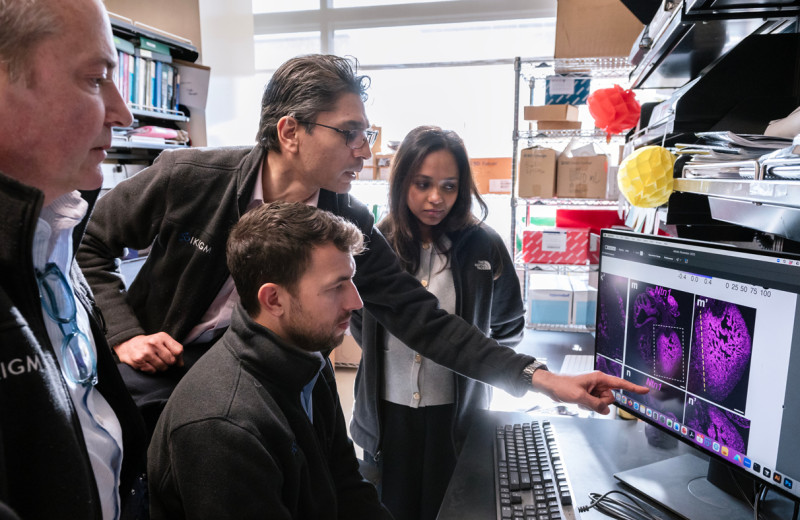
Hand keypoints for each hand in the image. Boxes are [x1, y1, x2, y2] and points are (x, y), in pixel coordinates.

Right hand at [114, 333, 183, 373]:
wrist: (129, 344)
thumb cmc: (150, 344)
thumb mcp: (163, 341)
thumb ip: (174, 350)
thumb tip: (181, 364)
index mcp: (162, 336)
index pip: (178, 350)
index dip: (179, 358)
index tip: (175, 359)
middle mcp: (153, 343)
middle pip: (171, 361)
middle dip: (169, 363)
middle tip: (162, 359)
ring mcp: (146, 352)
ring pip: (163, 367)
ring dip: (161, 367)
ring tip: (155, 361)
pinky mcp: (139, 360)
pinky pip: (153, 371)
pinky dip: (152, 370)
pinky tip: (148, 363)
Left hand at [530, 370, 648, 414]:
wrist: (551, 387)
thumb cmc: (563, 386)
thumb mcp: (579, 396)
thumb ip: (595, 404)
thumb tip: (606, 410)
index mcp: (599, 378)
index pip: (620, 383)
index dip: (633, 387)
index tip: (645, 390)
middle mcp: (599, 383)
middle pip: (611, 397)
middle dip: (601, 402)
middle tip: (587, 399)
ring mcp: (594, 389)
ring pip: (604, 403)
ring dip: (593, 405)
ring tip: (580, 400)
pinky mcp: (590, 395)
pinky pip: (596, 405)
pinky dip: (589, 406)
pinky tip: (579, 402)